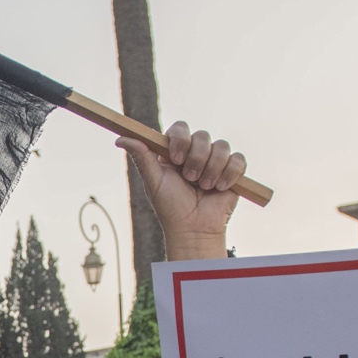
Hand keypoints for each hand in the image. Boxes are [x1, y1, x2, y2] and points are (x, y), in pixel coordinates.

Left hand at [117, 121, 247, 261]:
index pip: (180, 128)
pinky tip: (220, 188)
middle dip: (196, 159)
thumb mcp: (154, 182)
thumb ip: (141, 157)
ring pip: (221, 146)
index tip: (176, 159)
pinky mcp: (233, 171)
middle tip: (190, 179)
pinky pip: (238, 159)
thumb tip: (120, 138)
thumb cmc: (170, 207)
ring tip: (204, 188)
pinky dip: (229, 173)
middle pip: (202, 135)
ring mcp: (215, 161)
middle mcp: (195, 153)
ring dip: (212, 169)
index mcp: (175, 151)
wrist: (194, 229)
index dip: (181, 139)